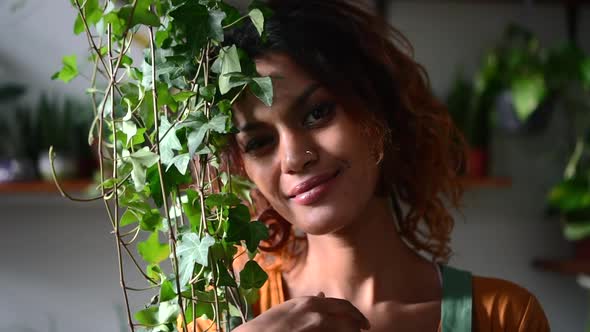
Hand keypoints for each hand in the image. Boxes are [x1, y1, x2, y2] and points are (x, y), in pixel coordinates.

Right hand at [234, 292, 370, 331]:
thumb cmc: (267, 326)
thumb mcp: (288, 309)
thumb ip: (308, 304)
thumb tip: (322, 295)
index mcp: (310, 303)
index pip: (342, 305)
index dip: (354, 314)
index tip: (361, 322)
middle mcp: (317, 313)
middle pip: (349, 316)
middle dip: (359, 323)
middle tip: (365, 329)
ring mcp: (317, 327)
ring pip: (346, 329)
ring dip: (351, 331)